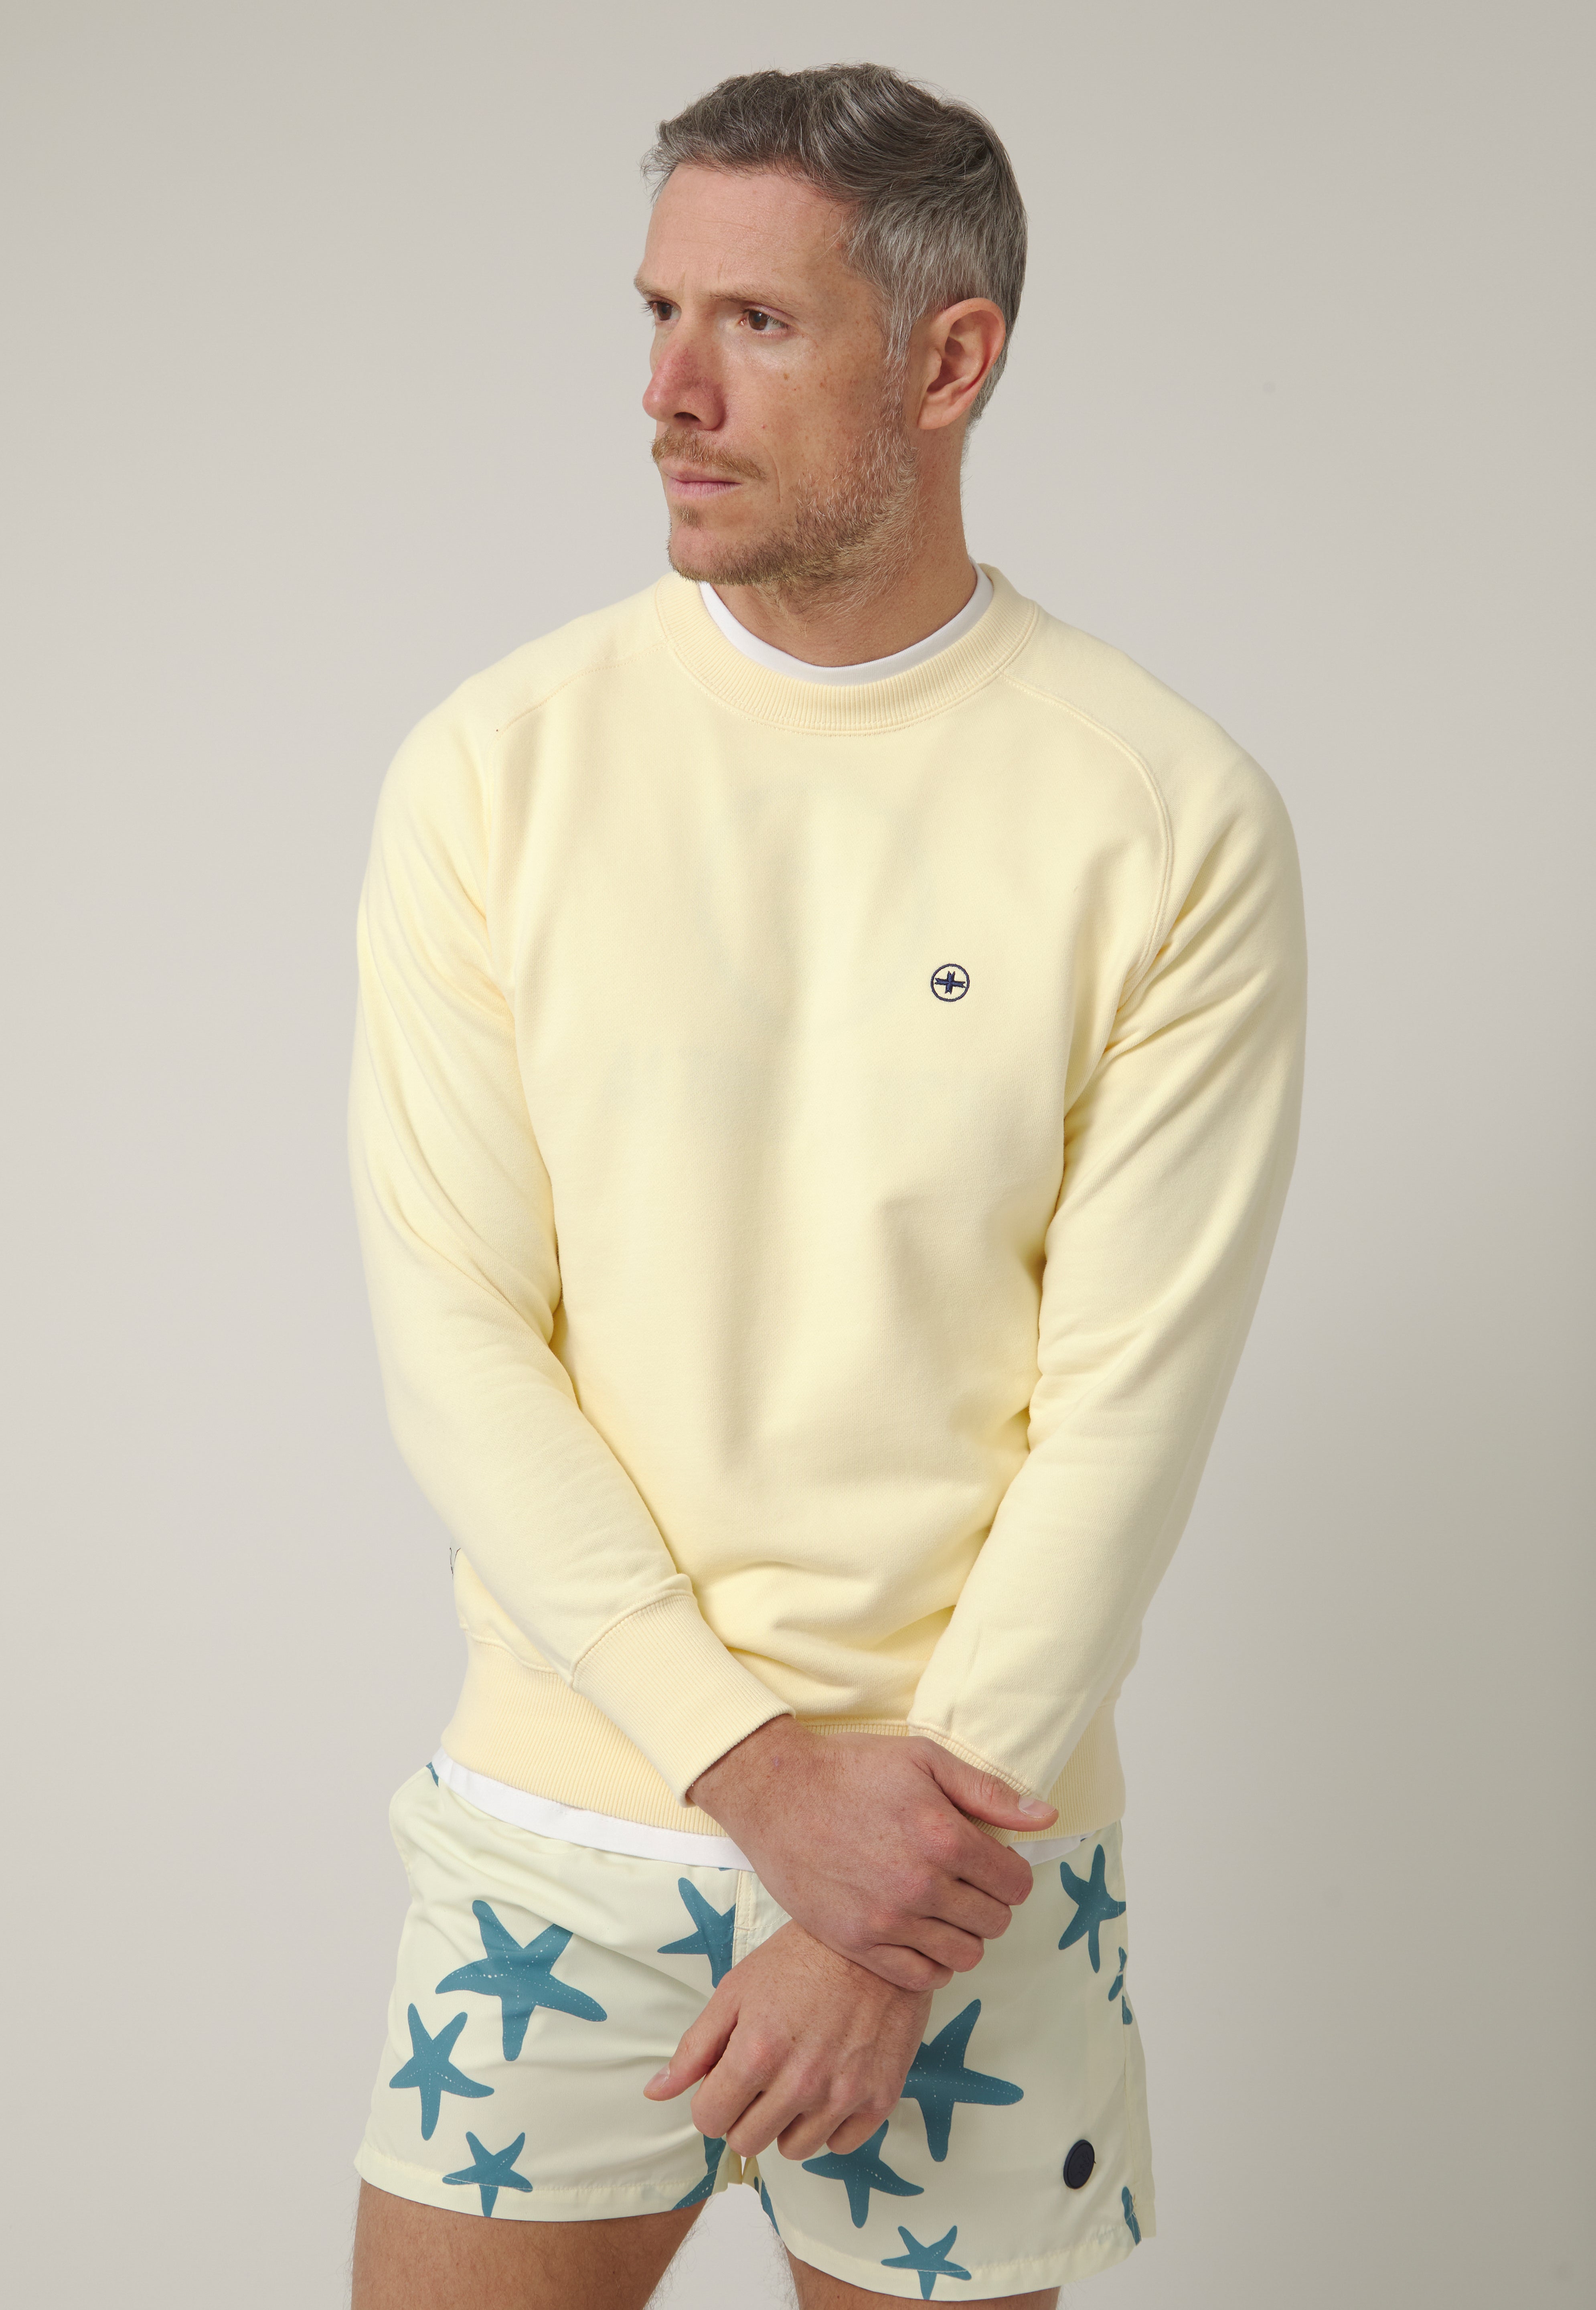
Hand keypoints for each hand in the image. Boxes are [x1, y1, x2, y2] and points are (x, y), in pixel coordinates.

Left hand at [643, 1920, 931, 2160]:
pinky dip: (831, 2124)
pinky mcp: (879, 2098)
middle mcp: (799, 2083)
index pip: (709, 2121)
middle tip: (762, 2078)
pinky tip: (830, 2084)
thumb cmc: (799, 1960)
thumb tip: (655, 2091)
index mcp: (756, 2054)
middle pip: (747, 2142)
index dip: (712, 2101)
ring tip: (797, 2079)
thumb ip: (695, 2048)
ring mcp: (843, 2094)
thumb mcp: (736, 1991)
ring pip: (795, 2150)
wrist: (871, 1940)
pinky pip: (840, 2144)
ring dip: (787, 2123)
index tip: (727, 2080)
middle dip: (745, 2115)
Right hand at [688, 1721, 1056, 1990]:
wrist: (775, 1793)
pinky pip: (921, 1978)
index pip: (1016, 1883)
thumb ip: (987, 1792)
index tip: (994, 1861)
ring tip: (944, 1907)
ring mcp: (887, 1920)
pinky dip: (933, 1962)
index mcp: (944, 1837)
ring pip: (964, 1955)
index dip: (1012, 1872)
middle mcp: (920, 1885)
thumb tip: (1046, 1817)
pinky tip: (921, 1933)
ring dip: (964, 1933)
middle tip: (966, 1881)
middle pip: (995, 1921)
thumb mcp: (924, 1760)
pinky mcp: (857, 1943)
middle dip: (991, 1901)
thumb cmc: (851, 1769)